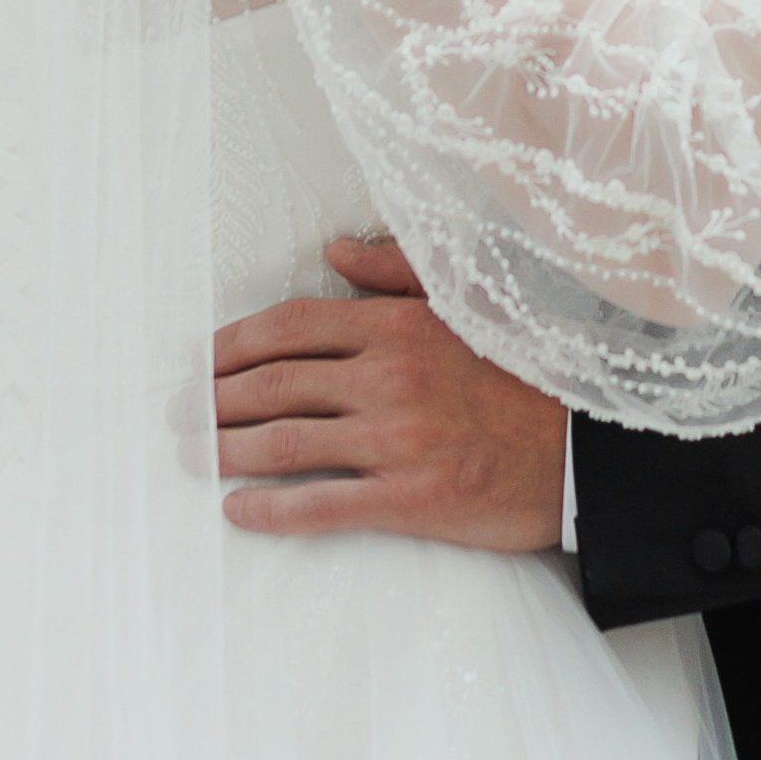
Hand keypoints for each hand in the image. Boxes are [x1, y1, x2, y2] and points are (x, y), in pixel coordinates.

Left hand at [212, 239, 566, 549]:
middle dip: (214, 399)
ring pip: (284, 442)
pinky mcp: (407, 498)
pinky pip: (320, 504)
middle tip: (178, 414)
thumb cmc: (522, 377)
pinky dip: (270, 508)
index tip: (200, 360)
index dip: (234, 343)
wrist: (582, 452)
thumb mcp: (462, 305)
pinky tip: (238, 508)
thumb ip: (395, 272)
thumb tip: (335, 250)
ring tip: (192, 457)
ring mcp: (396, 441)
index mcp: (398, 325)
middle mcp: (388, 378)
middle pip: (274, 384)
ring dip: (225, 450)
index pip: (292, 325)